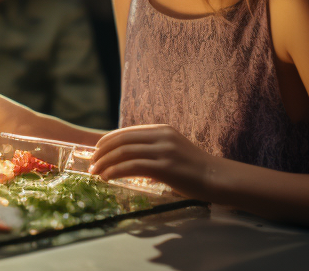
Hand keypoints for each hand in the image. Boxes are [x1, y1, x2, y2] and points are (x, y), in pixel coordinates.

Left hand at [89, 124, 223, 199]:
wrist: (217, 178)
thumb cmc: (194, 169)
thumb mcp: (172, 150)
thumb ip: (153, 149)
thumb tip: (128, 157)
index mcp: (161, 130)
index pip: (126, 132)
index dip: (108, 141)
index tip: (96, 151)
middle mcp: (161, 137)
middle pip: (122, 140)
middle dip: (102, 152)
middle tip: (91, 164)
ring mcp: (163, 151)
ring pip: (124, 152)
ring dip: (106, 163)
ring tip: (95, 173)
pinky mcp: (165, 167)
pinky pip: (133, 166)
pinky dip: (115, 171)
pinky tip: (107, 178)